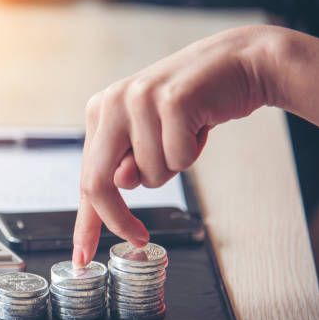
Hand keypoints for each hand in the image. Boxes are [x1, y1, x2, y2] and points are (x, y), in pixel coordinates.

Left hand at [72, 25, 318, 266]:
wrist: (237, 63)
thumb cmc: (192, 106)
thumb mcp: (151, 138)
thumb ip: (127, 164)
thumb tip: (121, 183)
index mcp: (99, 112)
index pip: (86, 177)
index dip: (85, 222)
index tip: (81, 256)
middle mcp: (110, 103)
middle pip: (99, 182)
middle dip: (118, 218)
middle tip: (139, 237)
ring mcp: (138, 99)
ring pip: (148, 175)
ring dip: (173, 167)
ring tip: (184, 135)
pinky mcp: (170, 100)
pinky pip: (179, 159)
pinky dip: (194, 152)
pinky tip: (200, 124)